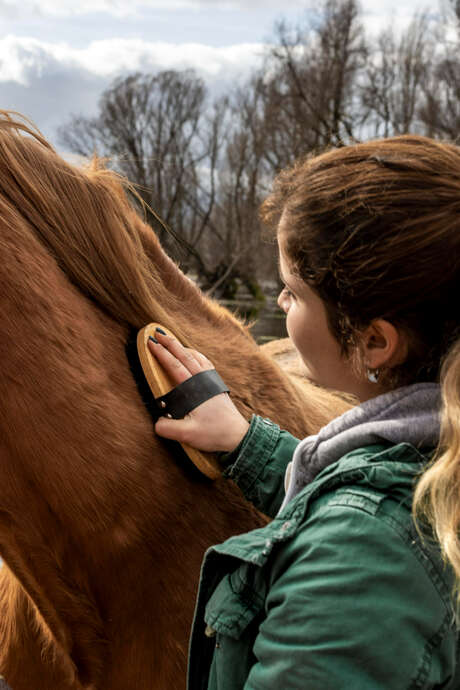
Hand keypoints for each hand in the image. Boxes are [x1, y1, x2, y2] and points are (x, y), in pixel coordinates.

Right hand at [148, 331, 249, 452]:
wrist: (237, 435)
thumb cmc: (214, 433)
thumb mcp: (187, 435)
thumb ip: (168, 428)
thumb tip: (156, 422)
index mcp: (195, 388)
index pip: (175, 365)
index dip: (161, 354)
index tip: (150, 343)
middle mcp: (204, 380)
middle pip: (185, 355)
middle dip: (170, 343)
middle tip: (156, 333)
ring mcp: (212, 380)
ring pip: (195, 357)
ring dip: (181, 347)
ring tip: (171, 341)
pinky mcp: (216, 385)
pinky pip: (204, 363)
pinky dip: (194, 355)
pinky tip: (191, 356)